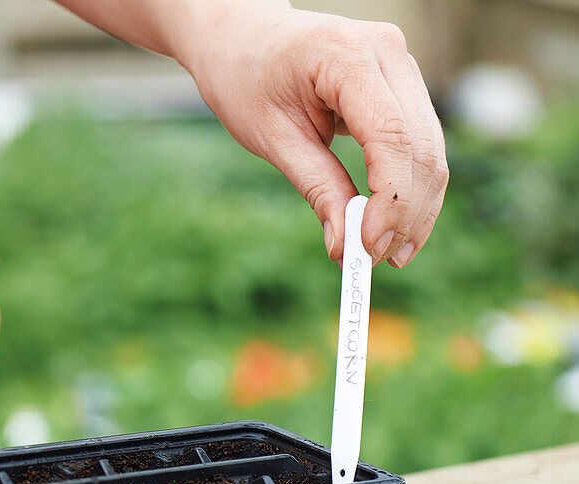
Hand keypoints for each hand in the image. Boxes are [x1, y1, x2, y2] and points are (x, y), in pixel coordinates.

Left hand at [177, 3, 447, 266]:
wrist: (240, 34)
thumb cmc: (245, 79)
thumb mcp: (272, 139)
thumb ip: (316, 187)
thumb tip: (345, 246)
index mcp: (346, 57)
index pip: (392, 137)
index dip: (390, 200)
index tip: (370, 246)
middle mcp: (387, 52)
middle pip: (421, 147)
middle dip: (407, 213)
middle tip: (382, 262)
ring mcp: (400, 63)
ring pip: (429, 149)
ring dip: (415, 207)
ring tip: (388, 254)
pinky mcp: (400, 82)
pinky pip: (418, 142)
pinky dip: (408, 187)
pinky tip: (392, 226)